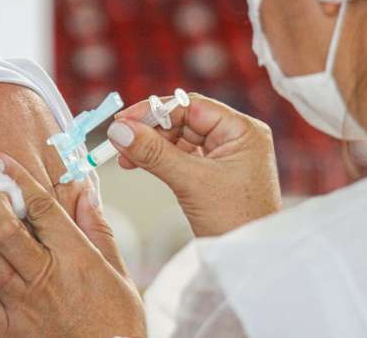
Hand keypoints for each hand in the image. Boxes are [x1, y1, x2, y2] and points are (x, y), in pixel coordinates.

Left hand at [0, 153, 145, 337]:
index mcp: (76, 262)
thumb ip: (98, 232)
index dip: (17, 178)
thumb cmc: (115, 328)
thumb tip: (86, 193)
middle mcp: (44, 282)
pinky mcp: (0, 335)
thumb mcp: (119, 276)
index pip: (41, 208)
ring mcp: (19, 311)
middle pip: (3, 229)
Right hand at [108, 93, 281, 236]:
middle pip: (184, 120)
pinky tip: (139, 163)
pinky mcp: (214, 172)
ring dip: (152, 145)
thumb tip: (119, 130)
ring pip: (180, 138)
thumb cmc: (234, 221)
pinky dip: (160, 158)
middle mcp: (236, 137)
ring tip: (125, 156)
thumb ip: (154, 153)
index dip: (155, 111)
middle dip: (151, 130)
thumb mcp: (190, 182)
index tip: (124, 121)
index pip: (192, 107)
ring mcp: (226, 155)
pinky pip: (182, 156)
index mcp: (242, 130)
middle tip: (120, 139)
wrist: (247, 259)